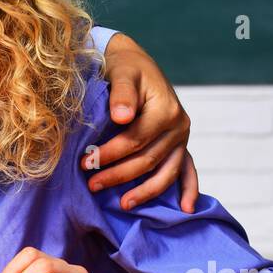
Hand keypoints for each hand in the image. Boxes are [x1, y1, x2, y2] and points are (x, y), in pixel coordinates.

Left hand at [91, 32, 199, 212]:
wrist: (136, 63)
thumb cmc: (125, 67)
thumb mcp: (122, 72)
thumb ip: (122, 93)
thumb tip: (122, 117)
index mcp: (166, 109)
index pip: (135, 140)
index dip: (110, 154)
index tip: (85, 163)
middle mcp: (178, 126)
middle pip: (148, 159)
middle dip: (119, 175)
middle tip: (92, 185)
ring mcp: (181, 138)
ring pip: (166, 172)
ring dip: (146, 191)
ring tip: (124, 205)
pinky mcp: (180, 145)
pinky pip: (187, 170)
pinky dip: (188, 189)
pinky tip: (185, 208)